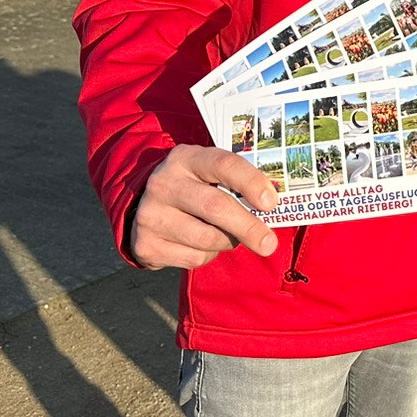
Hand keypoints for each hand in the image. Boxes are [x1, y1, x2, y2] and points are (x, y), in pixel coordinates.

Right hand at [130, 145, 279, 269]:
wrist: (144, 207)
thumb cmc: (193, 187)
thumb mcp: (208, 174)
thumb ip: (236, 184)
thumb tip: (272, 208)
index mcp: (186, 158)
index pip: (224, 165)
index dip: (251, 183)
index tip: (271, 203)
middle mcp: (164, 184)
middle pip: (215, 207)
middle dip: (248, 227)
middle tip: (269, 243)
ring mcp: (151, 215)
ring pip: (207, 238)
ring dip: (229, 242)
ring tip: (229, 235)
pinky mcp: (146, 244)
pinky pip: (193, 258)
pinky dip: (208, 255)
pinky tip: (201, 243)